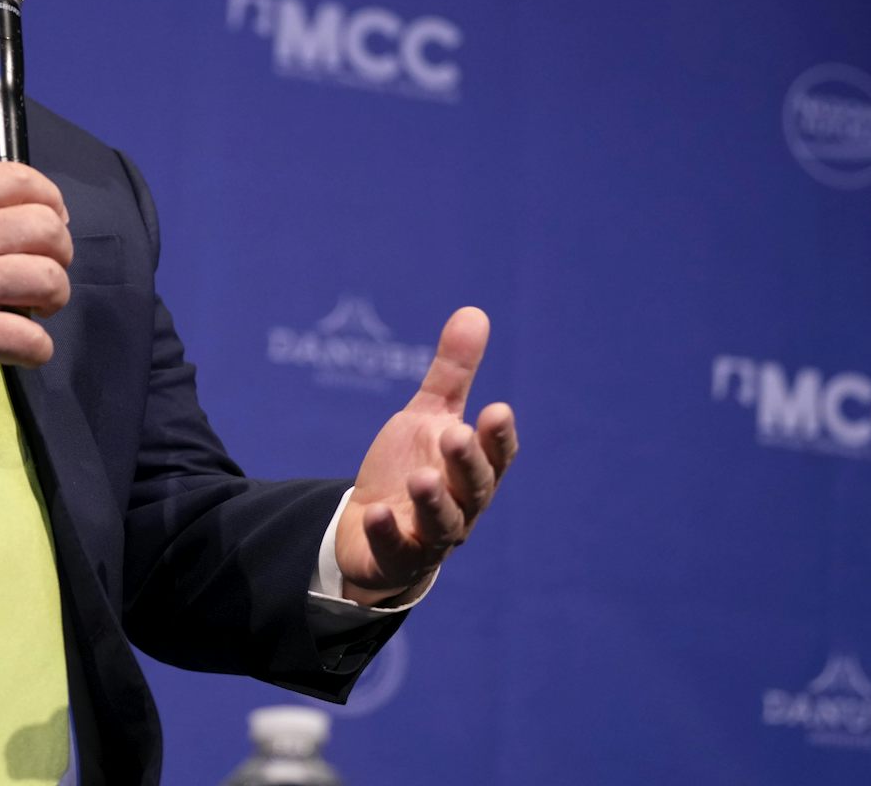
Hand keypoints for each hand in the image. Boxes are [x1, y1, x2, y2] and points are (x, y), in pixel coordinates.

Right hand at [0, 162, 72, 392]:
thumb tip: (9, 226)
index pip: (17, 177)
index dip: (50, 198)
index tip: (53, 219)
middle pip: (47, 228)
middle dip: (61, 252)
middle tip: (47, 272)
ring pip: (50, 280)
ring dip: (55, 298)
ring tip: (38, 310)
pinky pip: (33, 340)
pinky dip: (37, 349)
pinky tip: (23, 350)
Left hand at [334, 306, 517, 605]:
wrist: (371, 530)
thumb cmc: (412, 466)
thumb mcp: (430, 416)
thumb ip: (452, 373)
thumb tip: (474, 312)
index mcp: (473, 470)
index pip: (497, 456)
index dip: (499, 437)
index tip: (498, 410)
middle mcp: (461, 506)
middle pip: (473, 488)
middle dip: (467, 463)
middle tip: (456, 435)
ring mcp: (431, 537)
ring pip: (443, 525)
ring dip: (433, 502)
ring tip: (420, 478)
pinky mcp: (397, 558)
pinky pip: (396, 550)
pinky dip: (388, 533)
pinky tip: (376, 513)